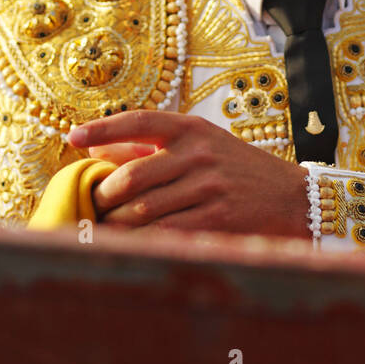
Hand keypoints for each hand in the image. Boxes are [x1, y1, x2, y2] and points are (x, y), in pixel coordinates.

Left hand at [67, 111, 310, 239]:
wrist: (292, 197)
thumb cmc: (236, 169)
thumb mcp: (200, 145)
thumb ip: (151, 146)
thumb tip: (97, 147)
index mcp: (191, 128)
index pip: (138, 121)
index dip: (102, 128)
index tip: (73, 136)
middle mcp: (199, 153)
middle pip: (132, 176)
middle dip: (105, 195)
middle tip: (96, 204)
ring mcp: (209, 186)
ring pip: (144, 209)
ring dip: (118, 223)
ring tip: (108, 228)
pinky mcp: (217, 217)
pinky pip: (165, 232)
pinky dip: (142, 240)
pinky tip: (132, 242)